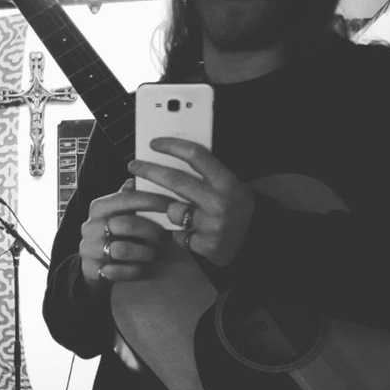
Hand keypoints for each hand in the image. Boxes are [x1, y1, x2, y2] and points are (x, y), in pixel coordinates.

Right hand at [80, 179, 170, 292]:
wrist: (92, 264)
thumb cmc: (114, 234)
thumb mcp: (119, 213)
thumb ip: (128, 197)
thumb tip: (136, 179)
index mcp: (99, 207)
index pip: (127, 199)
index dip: (151, 201)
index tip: (172, 204)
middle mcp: (90, 226)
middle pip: (127, 224)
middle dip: (151, 230)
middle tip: (165, 235)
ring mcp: (89, 249)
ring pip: (123, 249)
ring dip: (144, 252)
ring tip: (154, 253)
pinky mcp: (92, 270)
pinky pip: (117, 272)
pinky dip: (133, 270)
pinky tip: (141, 267)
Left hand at [128, 137, 254, 265]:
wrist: (256, 243)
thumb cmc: (237, 209)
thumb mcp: (231, 186)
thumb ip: (207, 174)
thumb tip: (171, 156)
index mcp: (228, 183)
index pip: (196, 156)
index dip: (172, 146)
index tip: (154, 143)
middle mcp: (220, 203)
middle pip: (175, 181)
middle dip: (149, 171)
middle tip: (133, 166)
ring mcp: (213, 226)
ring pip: (173, 211)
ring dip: (171, 211)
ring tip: (184, 213)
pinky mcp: (205, 246)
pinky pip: (177, 235)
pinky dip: (180, 233)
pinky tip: (193, 233)